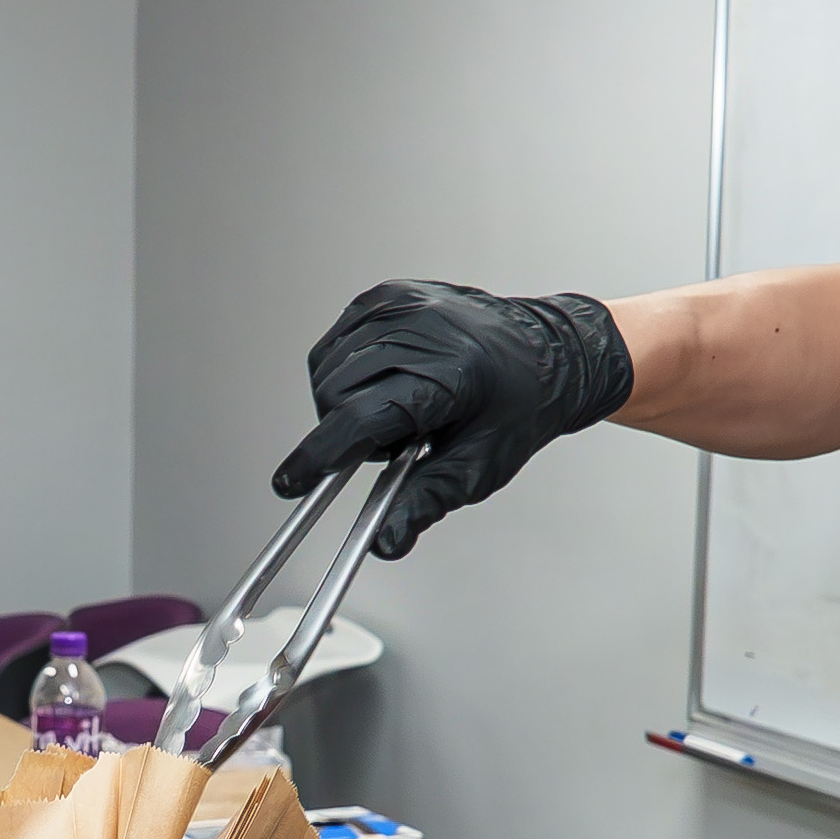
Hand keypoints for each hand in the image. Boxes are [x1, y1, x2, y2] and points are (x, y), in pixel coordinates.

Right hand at [272, 280, 635, 558]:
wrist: (549, 352)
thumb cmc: (519, 407)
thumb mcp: (479, 467)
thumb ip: (424, 502)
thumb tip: (385, 543)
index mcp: (448, 374)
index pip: (361, 417)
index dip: (320, 455)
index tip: (290, 483)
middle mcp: (420, 329)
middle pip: (336, 394)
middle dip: (348, 430)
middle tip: (398, 440)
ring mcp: (399, 304)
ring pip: (327, 369)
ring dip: (344, 402)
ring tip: (398, 409)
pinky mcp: (385, 295)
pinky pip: (336, 344)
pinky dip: (346, 373)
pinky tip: (385, 383)